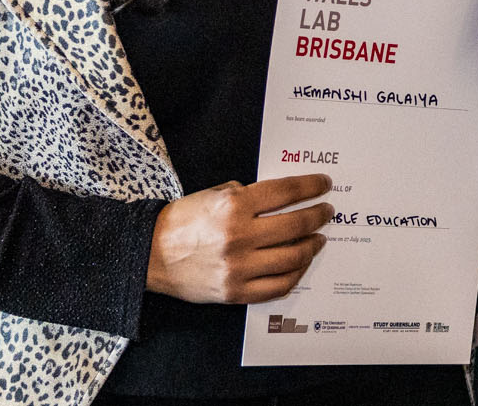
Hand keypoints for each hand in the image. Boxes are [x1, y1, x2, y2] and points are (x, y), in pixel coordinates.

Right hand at [145, 174, 333, 303]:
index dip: (311, 187)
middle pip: (295, 225)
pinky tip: (300, 263)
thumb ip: (248, 195)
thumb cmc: (183, 220)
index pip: (286, 192)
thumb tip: (284, 198)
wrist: (150, 254)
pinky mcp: (235, 292)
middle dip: (318, 216)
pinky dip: (295, 274)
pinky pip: (278, 286)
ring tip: (317, 239)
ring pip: (292, 258)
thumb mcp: (214, 194)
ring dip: (312, 246)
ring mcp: (238, 268)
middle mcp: (239, 237)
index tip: (324, 185)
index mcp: (234, 206)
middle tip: (326, 212)